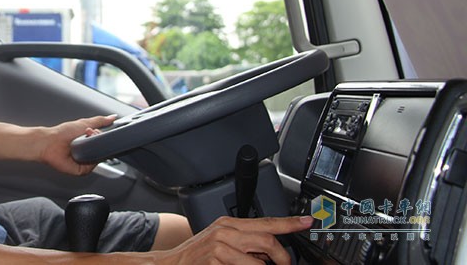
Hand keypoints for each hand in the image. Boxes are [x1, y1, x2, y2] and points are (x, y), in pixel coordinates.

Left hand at [37, 114, 115, 175]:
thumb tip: (113, 117)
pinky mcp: (80, 170)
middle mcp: (86, 152)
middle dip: (99, 140)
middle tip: (92, 134)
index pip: (103, 141)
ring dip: (94, 149)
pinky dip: (90, 160)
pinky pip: (91, 168)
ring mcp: (83, 161)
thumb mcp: (85, 123)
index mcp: (87, 141)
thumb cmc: (62, 133)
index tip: (103, 130)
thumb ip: (100, 121)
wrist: (50, 143)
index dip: (105, 136)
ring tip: (85, 141)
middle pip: (102, 150)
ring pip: (98, 159)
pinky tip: (85, 152)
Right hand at [165, 215, 312, 264]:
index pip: (266, 220)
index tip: (308, 222)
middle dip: (283, 257)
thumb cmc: (197, 255)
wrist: (173, 264)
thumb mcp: (220, 240)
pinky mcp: (215, 262)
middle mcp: (225, 232)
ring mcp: (220, 248)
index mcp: (229, 224)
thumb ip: (244, 241)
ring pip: (259, 262)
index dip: (290, 222)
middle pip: (267, 240)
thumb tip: (271, 249)